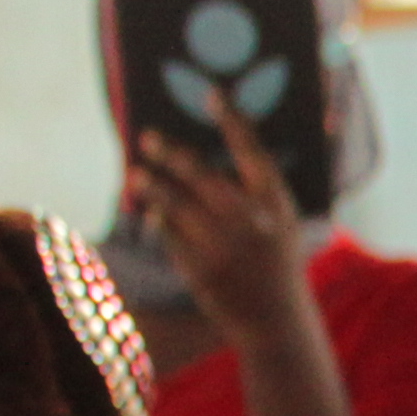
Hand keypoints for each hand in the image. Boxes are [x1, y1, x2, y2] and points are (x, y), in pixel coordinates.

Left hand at [126, 121, 312, 338]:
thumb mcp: (280, 224)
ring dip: (152, 186)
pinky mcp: (202, 268)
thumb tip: (202, 158)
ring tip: (136, 176)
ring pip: (175, 205)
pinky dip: (159, 221)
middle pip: (201, 175)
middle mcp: (251, 222)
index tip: (212, 94)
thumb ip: (253, 194)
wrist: (277, 320)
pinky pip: (169, 235)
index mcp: (276, 204)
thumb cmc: (275, 263)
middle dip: (171, 154)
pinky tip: (152, 213)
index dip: (233, 121)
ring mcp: (225, 247)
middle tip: (148, 139)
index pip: (252, 152)